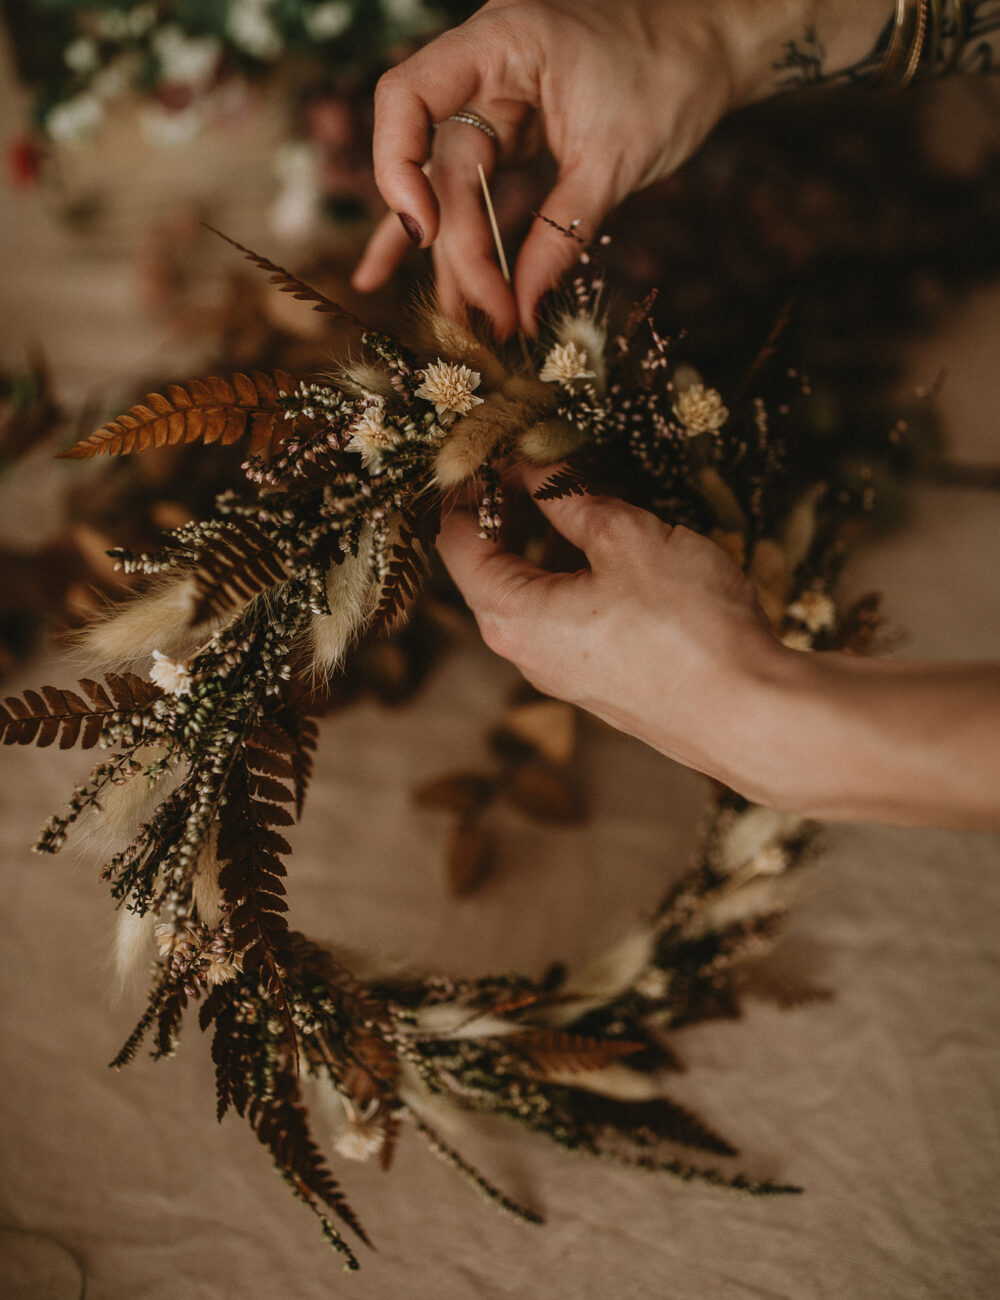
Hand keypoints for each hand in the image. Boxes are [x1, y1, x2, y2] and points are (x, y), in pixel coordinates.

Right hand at [352, 0, 753, 336]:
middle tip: (489, 317)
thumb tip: (521, 308)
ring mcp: (491, 98)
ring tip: (461, 320)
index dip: (400, 168)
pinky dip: (447, 225)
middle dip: (461, 248)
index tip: (428, 235)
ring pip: (453, 186)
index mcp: (500, 42)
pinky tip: (392, 267)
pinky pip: (467, 183)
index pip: (408, 99)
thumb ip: (563, 232)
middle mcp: (482, 66)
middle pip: (441, 167)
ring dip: (457, 254)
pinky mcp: (507, 130)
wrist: (712, 44)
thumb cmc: (674, 75)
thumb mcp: (617, 160)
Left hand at [436, 473, 999, 828]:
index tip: (493, 452)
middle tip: (533, 469)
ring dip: (544, 548)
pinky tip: (615, 558)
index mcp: (513, 616)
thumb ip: (570, 500)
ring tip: (579, 505)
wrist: (750, 715)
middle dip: (506, 516)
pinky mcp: (603, 688)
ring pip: (533, 599)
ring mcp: (564, 677)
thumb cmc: (686, 626)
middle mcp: (526, 654)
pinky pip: (568, 624)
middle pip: (490, 573)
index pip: (458, 544)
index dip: (469, 490)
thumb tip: (536, 472)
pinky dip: (574, 582)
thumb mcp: (627, 538)